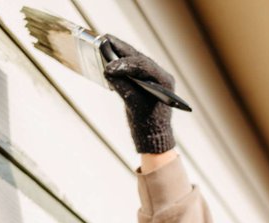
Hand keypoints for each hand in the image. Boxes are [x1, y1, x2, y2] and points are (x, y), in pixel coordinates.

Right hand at [103, 36, 175, 153]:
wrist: (153, 136)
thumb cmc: (147, 124)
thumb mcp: (134, 106)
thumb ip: (122, 87)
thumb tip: (108, 71)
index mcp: (164, 81)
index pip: (143, 65)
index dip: (125, 63)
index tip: (109, 66)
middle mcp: (161, 75)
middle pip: (139, 57)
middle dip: (121, 49)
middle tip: (104, 39)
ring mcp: (154, 76)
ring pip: (135, 59)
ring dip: (120, 52)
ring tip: (104, 43)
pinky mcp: (145, 80)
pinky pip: (132, 66)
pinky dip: (121, 62)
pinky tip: (108, 57)